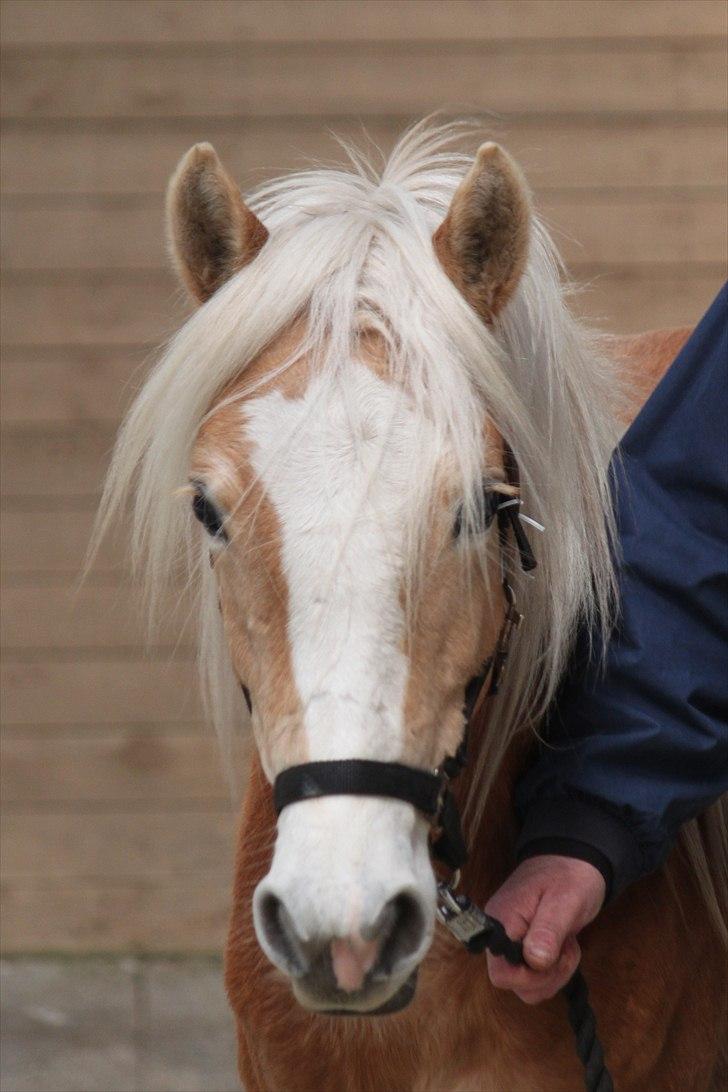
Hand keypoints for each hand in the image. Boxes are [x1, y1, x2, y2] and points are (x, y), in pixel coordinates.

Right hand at [483, 855, 605, 1003]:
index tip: (549, 960)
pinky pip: (536, 977)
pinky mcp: (525, 948)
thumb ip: (547, 931)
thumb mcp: (563, 901)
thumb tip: (534, 961)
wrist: (574, 862)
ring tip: (565, 947)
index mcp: (502, 921)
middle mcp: (501, 935)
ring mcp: (513, 943)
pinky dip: (554, 972)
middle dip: (546, 977)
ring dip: (553, 975)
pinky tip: (563, 948)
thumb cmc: (568, 876)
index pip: (500, 971)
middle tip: (564, 950)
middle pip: (513, 982)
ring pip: (527, 985)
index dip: (527, 977)